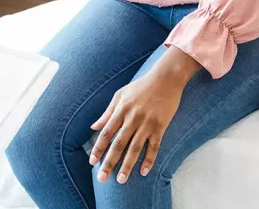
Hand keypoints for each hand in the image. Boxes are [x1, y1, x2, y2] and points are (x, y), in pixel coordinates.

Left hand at [88, 47, 200, 183]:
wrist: (166, 78)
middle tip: (102, 178)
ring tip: (121, 180)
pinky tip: (143, 172)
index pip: (106, 133)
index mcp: (121, 110)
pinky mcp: (160, 127)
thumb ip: (107, 112)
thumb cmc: (141, 86)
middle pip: (118, 144)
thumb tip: (93, 127)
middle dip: (109, 162)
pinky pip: (154, 146)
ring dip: (127, 165)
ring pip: (135, 148)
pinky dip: (149, 159)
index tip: (92, 162)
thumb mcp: (120, 95)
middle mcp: (133, 118)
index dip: (98, 148)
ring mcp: (147, 123)